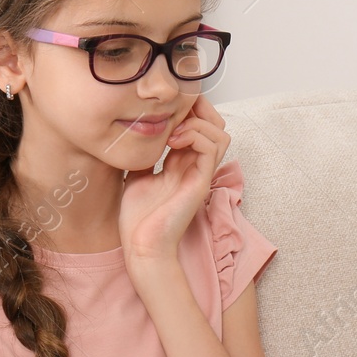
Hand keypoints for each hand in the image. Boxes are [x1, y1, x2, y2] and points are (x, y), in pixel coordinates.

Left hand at [118, 93, 229, 261]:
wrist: (141, 244)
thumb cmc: (138, 218)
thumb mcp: (136, 175)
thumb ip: (144, 155)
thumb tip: (136, 133)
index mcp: (182, 164)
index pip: (198, 126)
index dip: (186, 112)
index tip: (162, 111)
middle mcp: (196, 167)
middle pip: (215, 126)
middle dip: (197, 111)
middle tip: (172, 113)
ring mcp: (201, 174)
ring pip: (220, 134)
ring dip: (197, 123)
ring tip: (173, 131)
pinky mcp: (201, 182)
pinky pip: (211, 147)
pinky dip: (195, 135)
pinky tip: (173, 141)